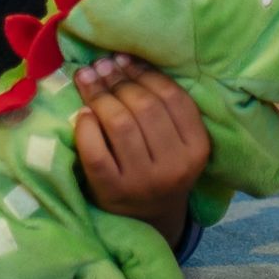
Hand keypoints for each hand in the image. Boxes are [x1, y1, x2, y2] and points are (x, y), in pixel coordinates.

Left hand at [72, 55, 209, 248]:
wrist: (147, 220)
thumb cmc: (159, 168)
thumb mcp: (176, 143)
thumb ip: (162, 108)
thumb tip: (122, 58)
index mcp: (197, 149)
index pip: (172, 98)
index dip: (144, 72)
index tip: (122, 58)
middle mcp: (174, 166)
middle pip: (144, 107)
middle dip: (117, 79)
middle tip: (99, 65)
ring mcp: (142, 181)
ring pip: (120, 124)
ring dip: (99, 95)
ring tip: (86, 79)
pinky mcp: (112, 191)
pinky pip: (96, 151)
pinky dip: (86, 127)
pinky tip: (82, 114)